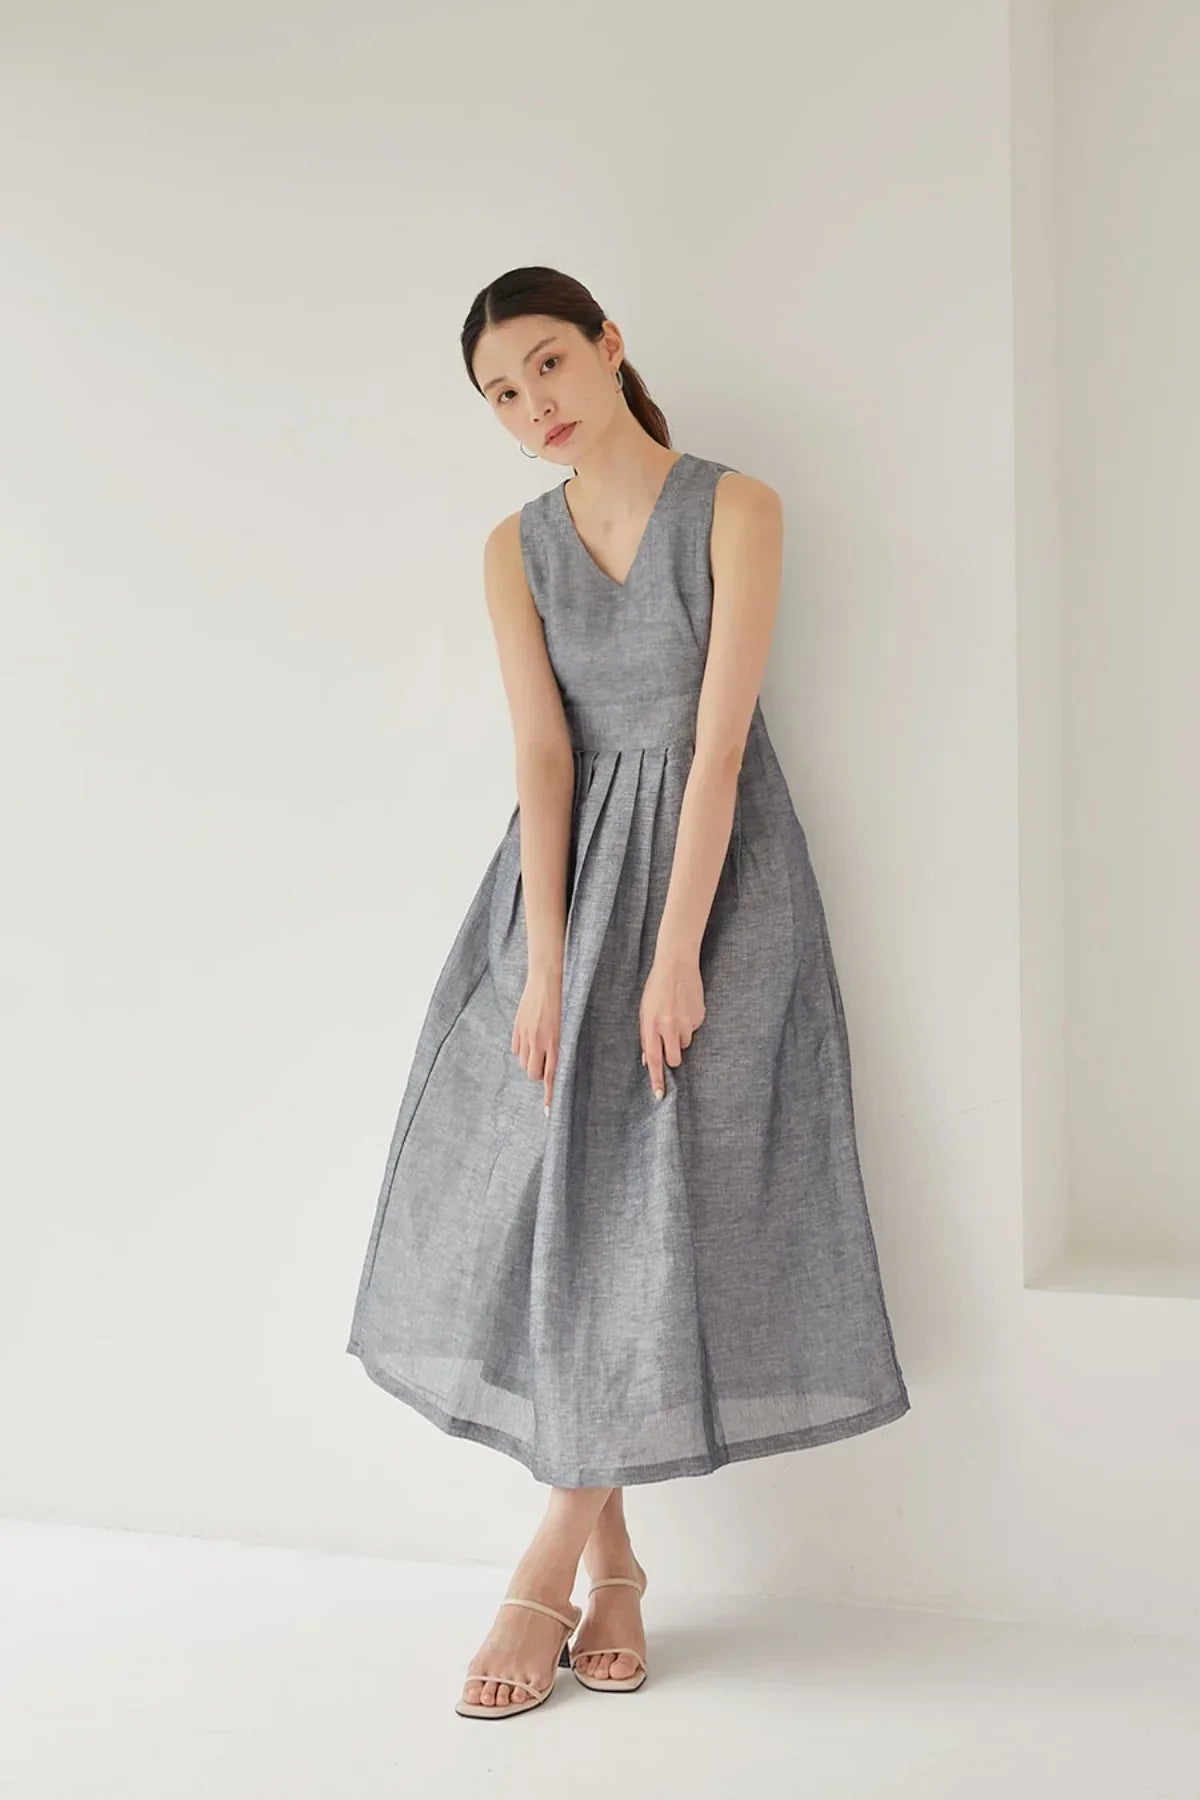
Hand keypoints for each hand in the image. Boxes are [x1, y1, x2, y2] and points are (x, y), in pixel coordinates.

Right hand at [512, 965, 561, 1113]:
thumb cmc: (559, 1004)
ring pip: (523, 1063)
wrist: (545, 982)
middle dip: (538, 1074)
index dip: (549, 1095)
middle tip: (544, 1063)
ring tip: (537, 1049)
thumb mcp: (563, 1027)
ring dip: (530, 1062)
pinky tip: (528, 1039)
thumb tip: (549, 1066)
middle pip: (533, 1073)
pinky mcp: (517, 1028)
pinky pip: (515, 1049)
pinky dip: (521, 1049)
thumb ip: (555, 1047)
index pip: (551, 1076)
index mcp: (555, 1043)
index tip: (548, 1111)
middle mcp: (539, 1042)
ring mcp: (526, 1035)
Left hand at [639, 952, 704, 1099]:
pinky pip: (694, 1029)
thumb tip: (648, 1060)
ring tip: (676, 1015)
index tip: (659, 1095)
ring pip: (686, 1044)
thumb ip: (646, 1037)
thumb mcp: (644, 1011)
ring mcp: (686, 1021)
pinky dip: (690, 1023)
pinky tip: (685, 1006)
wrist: (676, 964)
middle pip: (675, 1059)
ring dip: (681, 1036)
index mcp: (651, 1025)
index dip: (657, 1079)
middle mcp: (669, 1026)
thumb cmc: (656, 988)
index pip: (653, 1059)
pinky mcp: (699, 1016)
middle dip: (673, 1056)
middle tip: (669, 1040)